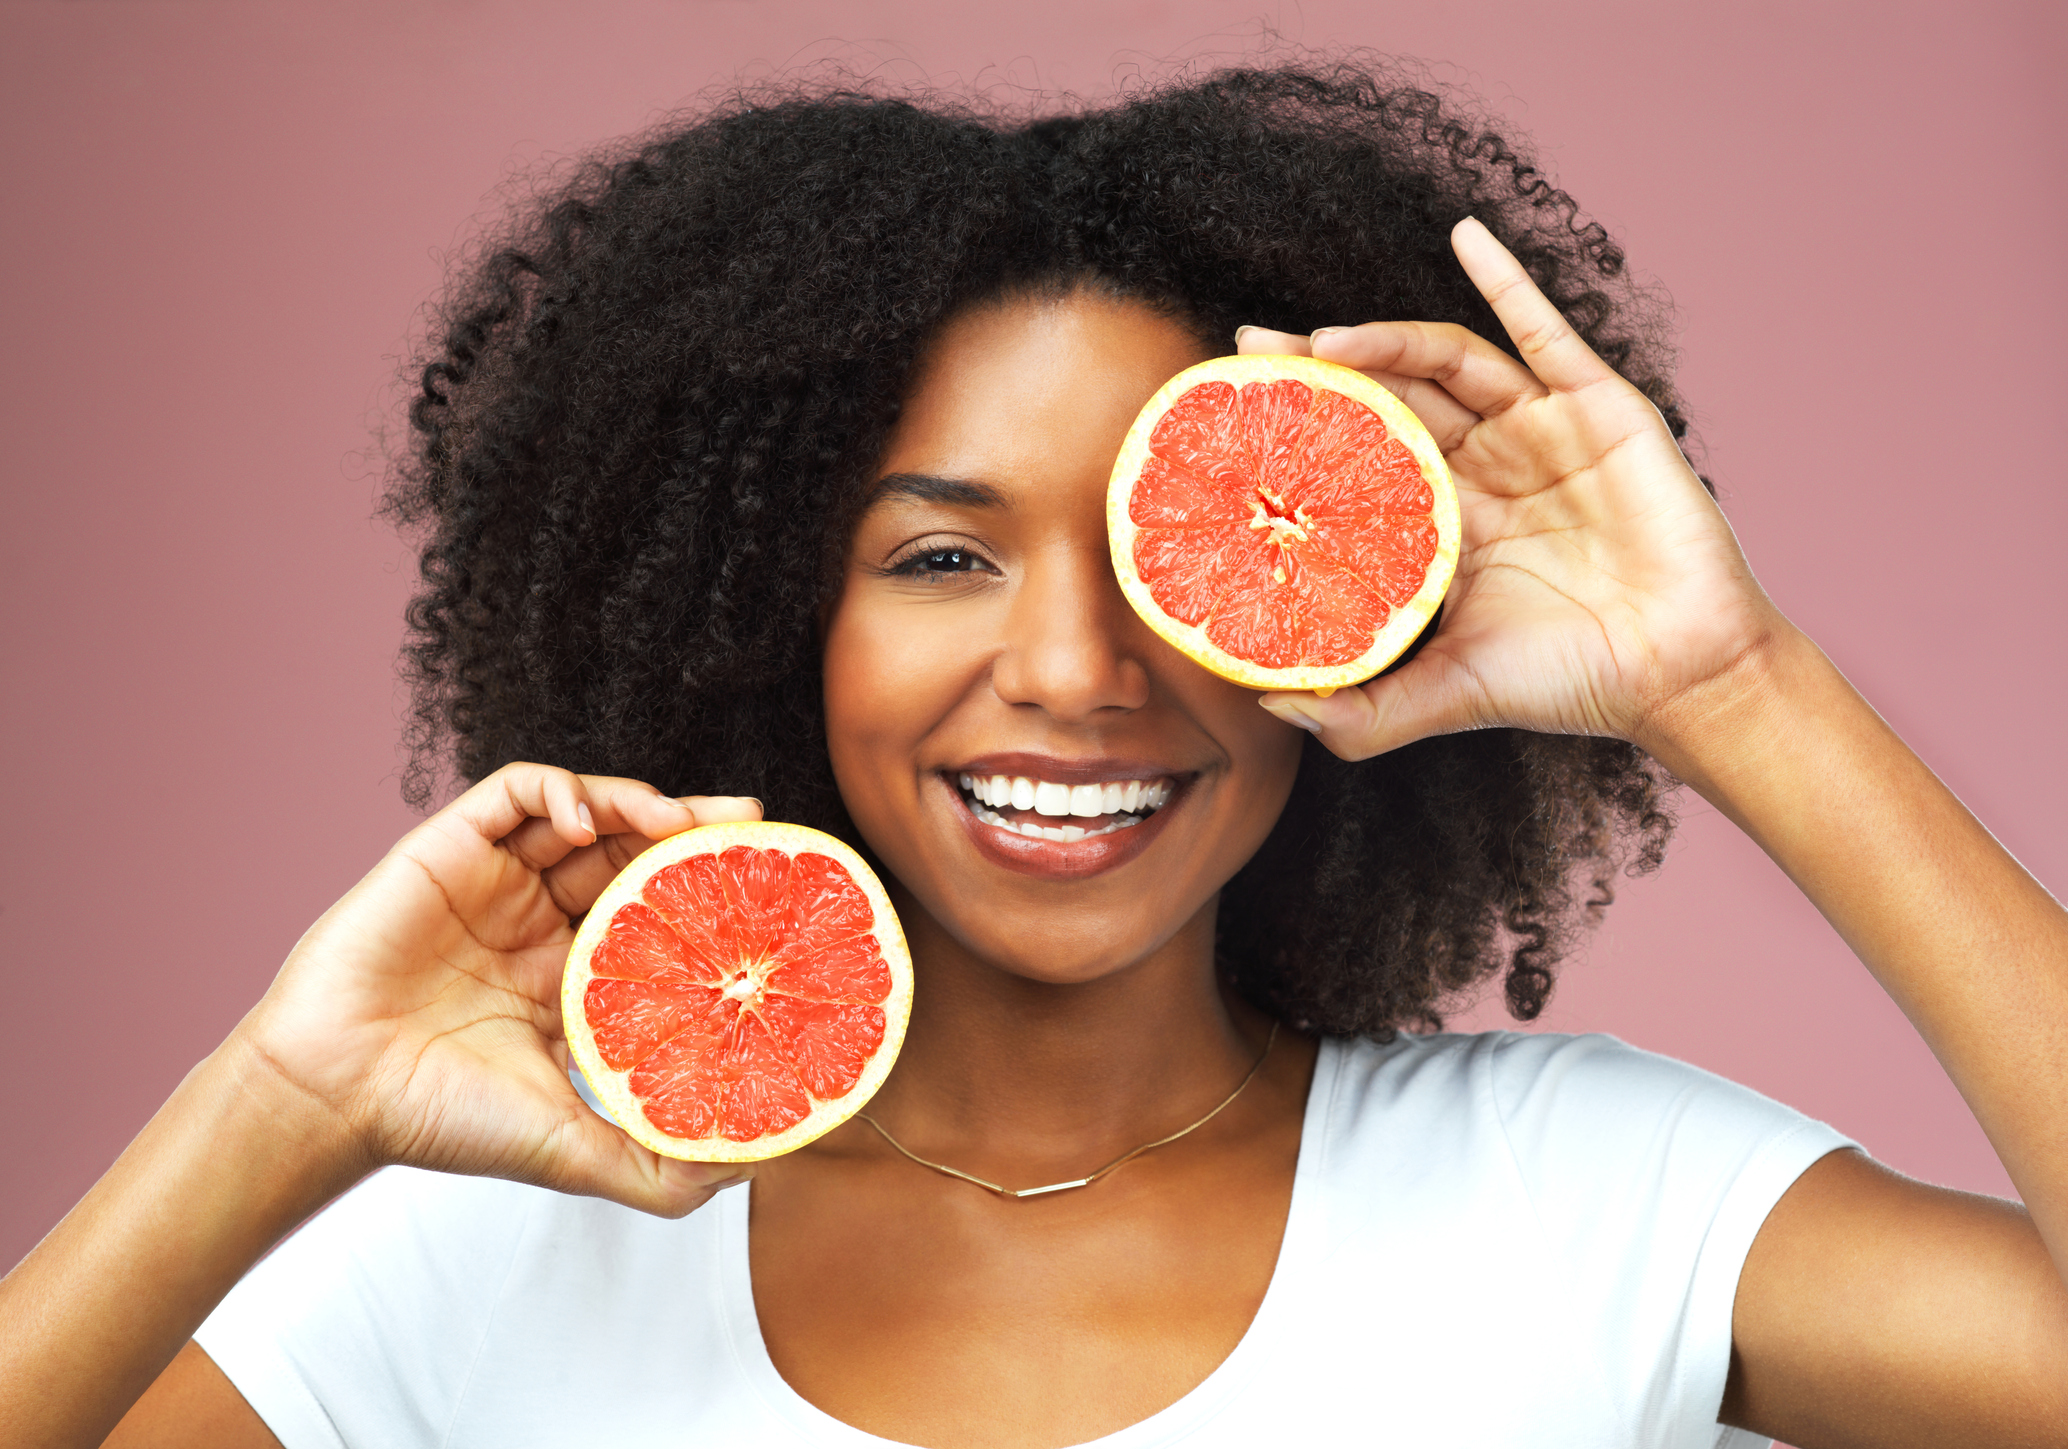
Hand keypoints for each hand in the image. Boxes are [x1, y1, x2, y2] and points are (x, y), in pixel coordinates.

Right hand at [233, 765, 761, 1214]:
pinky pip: (513, 794)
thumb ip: (659, 1168)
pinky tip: (588, 819)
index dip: (708, 896)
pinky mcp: (448, 849)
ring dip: (638, 804)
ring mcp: (494, 882)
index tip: (765, 887)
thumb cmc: (439, 1120)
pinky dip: (560, 791)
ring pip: (585, 814)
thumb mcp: (574, 1148)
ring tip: (678, 819)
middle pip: (632, 854)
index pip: (656, 915)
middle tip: (748, 820)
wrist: (335, 1095)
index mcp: (569, 979)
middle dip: (691, 832)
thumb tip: (750, 1167)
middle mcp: (537, 922)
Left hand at [1249, 217, 1784, 761]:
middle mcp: (1488, 468)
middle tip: (1252, 351)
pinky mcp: (1598, 408)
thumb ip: (1364, 713)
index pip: (1362, 458)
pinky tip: (1464, 237)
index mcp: (1448, 523)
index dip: (1306, 433)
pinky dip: (1506, 280)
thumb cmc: (1568, 683)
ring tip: (1322, 339)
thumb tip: (1272, 706)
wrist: (1678, 675)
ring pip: (1448, 364)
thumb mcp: (1447, 695)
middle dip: (1323, 372)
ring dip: (1385, 341)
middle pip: (1391, 398)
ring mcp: (1541, 432)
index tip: (1237, 420)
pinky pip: (1545, 332)